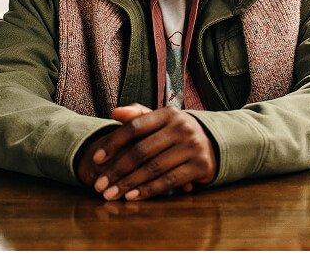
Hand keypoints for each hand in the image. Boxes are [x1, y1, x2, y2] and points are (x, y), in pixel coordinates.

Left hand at [82, 104, 216, 200]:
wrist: (213, 143)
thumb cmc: (176, 133)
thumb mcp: (160, 121)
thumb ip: (137, 116)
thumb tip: (115, 112)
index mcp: (168, 114)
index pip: (135, 127)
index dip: (114, 143)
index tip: (96, 159)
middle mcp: (182, 127)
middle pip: (142, 151)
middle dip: (117, 170)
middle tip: (99, 186)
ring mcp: (193, 146)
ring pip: (154, 168)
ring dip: (129, 184)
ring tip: (111, 195)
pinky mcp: (201, 165)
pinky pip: (169, 180)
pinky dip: (149, 190)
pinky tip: (132, 197)